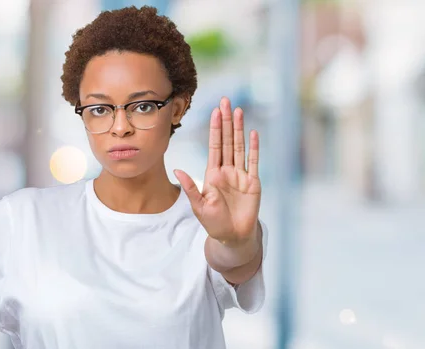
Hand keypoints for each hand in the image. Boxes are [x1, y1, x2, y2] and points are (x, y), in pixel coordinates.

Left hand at [174, 97, 260, 245]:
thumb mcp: (198, 205)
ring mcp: (241, 175)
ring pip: (239, 146)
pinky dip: (254, 147)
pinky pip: (254, 161)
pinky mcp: (253, 183)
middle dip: (226, 121)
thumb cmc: (213, 222)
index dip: (214, 128)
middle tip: (225, 101)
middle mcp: (227, 170)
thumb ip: (190, 187)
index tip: (214, 111)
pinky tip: (253, 133)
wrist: (233, 236)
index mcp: (212, 173)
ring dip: (239, 129)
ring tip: (238, 111)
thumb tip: (176, 170)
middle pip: (226, 141)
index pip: (214, 146)